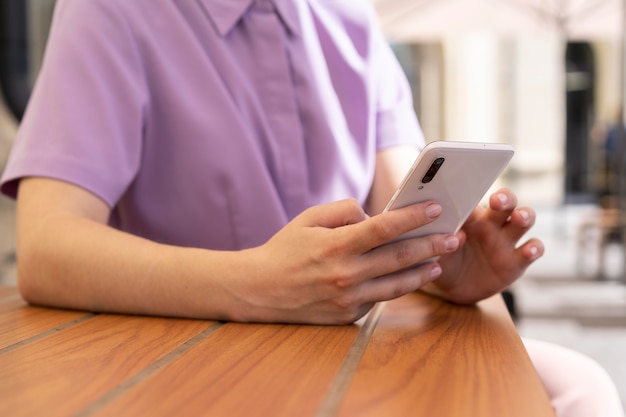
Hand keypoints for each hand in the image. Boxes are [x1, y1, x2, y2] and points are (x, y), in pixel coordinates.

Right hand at [228, 199, 459, 323]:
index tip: (435, 209)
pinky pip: (378, 299)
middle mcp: (345, 275)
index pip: (384, 228)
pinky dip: (395, 287)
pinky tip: (408, 278)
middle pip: (399, 257)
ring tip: (440, 262)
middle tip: (454, 237)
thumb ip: (343, 211)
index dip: (413, 217)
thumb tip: (373, 216)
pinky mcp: (347, 316)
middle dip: (431, 245)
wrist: (259, 291)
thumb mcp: (308, 218)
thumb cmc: (284, 250)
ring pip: (397, 285)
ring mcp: (348, 299)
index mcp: (335, 246)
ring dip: (423, 273)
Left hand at [424, 188, 543, 303]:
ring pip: (523, 220)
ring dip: (524, 215)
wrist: (454, 287)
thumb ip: (440, 241)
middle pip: (506, 202)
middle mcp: (491, 224)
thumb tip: (450, 235)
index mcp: (469, 217)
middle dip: (505, 198)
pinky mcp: (517, 261)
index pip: (476, 198)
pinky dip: (534, 248)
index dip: (474, 193)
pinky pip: (532, 250)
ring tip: (519, 218)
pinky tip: (529, 250)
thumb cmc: (444, 260)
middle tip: (498, 201)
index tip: (468, 193)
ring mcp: (506, 241)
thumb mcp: (437, 252)